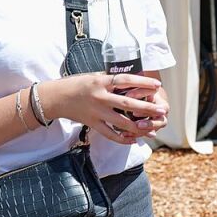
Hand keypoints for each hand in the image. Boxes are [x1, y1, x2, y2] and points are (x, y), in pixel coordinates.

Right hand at [40, 74, 166, 144]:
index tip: (157, 86)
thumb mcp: (94, 77)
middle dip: (146, 107)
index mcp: (101, 82)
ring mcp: (96, 112)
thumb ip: (111, 81)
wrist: (56, 98)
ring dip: (139, 126)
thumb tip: (132, 80)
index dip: (142, 83)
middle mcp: (100, 97)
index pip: (126, 80)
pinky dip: (122, 138)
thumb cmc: (77, 84)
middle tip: (161, 110)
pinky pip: (110, 134)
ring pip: (121, 122)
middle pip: (127, 104)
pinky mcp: (92, 124)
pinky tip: (134, 140)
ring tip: (153, 128)